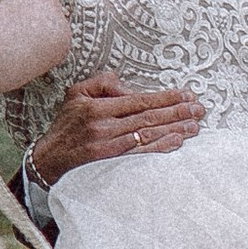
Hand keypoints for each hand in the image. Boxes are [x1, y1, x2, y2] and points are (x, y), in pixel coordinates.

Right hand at [27, 75, 204, 179]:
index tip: (186, 95)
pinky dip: (160, 148)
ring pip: (147, 136)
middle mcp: (104, 126)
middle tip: (199, 109)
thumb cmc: (66, 126)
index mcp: (98, 107)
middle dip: (177, 112)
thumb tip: (128, 87)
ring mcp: (108, 147)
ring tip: (195, 125)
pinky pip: (141, 155)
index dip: (165, 98)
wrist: (48, 160)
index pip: (139, 100)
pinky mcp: (110, 164)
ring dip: (174, 130)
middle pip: (148, 117)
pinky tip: (176, 143)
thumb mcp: (77, 94)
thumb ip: (103, 83)